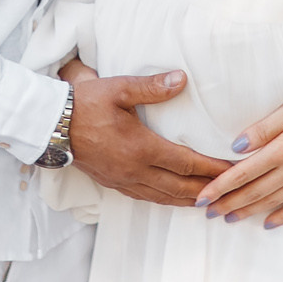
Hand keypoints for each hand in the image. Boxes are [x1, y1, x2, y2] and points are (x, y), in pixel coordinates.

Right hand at [61, 59, 231, 205]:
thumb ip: (152, 87)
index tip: (233, 170)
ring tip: (210, 202)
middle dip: (207, 190)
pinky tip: (173, 199)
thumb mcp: (118, 89)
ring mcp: (122, 180)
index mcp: (140, 148)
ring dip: (188, 200)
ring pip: (163, 197)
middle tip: (231, 191)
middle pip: (179, 187)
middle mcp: (134, 170)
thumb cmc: (84, 104)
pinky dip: (166, 200)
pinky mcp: (112, 183)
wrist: (49, 125)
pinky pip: (146, 198)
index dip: (211, 168)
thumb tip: (182, 79)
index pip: (185, 163)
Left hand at [194, 71, 282, 227]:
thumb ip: (265, 127)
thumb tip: (237, 144)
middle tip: (207, 213)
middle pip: (254, 191)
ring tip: (229, 219)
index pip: (244, 171)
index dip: (220, 185)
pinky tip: (268, 224)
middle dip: (228, 203)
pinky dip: (282, 217)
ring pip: (272, 201)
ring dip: (248, 211)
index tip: (202, 197)